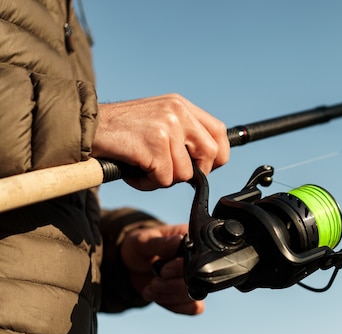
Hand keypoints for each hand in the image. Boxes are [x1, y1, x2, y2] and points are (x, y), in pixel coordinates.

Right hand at [93, 94, 229, 189]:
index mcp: (181, 105)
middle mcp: (177, 112)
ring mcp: (166, 127)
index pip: (219, 132)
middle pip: (210, 154)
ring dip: (163, 179)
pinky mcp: (153, 144)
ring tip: (142, 168)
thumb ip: (182, 134)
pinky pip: (164, 179)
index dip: (216, 156)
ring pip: (185, 173)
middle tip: (169, 172)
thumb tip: (208, 162)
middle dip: (194, 173)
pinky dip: (147, 183)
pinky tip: (133, 170)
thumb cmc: (120, 132)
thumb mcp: (157, 121)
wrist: (84, 127)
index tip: (203, 167)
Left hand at [120, 223, 203, 314]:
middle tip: (154, 282)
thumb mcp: (144, 241)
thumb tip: (177, 241)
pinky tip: (159, 296)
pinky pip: (192, 308)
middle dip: (172, 285)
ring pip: (194, 297)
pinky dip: (174, 305)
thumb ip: (160, 243)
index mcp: (194, 243)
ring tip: (151, 288)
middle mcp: (199, 262)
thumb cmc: (140, 248)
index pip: (199, 259)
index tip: (163, 270)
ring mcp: (196, 280)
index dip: (181, 268)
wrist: (131, 266)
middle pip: (198, 281)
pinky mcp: (190, 296)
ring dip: (169, 296)